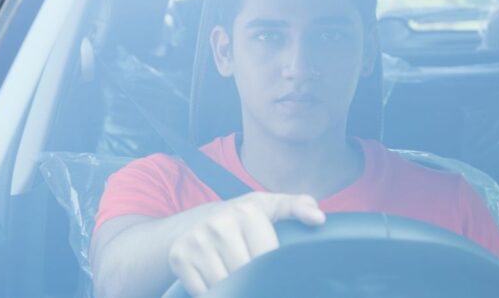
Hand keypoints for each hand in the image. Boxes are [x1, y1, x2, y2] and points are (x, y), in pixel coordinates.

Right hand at [167, 192, 324, 295]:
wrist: (194, 223)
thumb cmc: (242, 219)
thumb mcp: (269, 208)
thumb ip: (296, 208)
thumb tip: (318, 219)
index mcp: (247, 211)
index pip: (269, 259)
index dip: (271, 272)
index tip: (271, 272)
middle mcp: (219, 223)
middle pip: (247, 275)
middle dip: (254, 282)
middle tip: (255, 278)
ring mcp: (196, 241)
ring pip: (226, 286)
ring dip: (234, 290)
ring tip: (238, 279)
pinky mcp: (180, 258)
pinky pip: (204, 293)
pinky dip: (213, 294)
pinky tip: (218, 283)